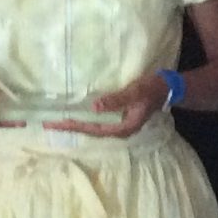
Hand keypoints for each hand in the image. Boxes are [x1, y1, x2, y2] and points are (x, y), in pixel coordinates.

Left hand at [44, 73, 167, 137]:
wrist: (168, 87)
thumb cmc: (152, 88)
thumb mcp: (136, 92)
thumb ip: (117, 100)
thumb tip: (94, 107)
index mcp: (123, 128)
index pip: (93, 129)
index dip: (74, 126)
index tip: (56, 123)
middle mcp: (119, 130)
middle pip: (90, 131)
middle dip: (71, 127)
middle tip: (48, 124)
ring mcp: (120, 124)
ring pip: (94, 127)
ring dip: (77, 123)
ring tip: (58, 121)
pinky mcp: (120, 117)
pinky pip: (99, 120)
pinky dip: (86, 118)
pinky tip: (78, 114)